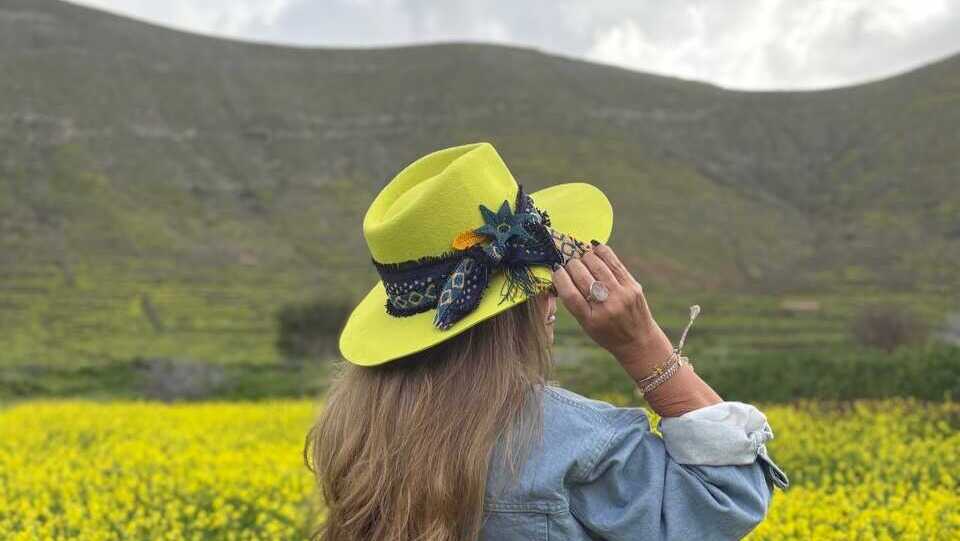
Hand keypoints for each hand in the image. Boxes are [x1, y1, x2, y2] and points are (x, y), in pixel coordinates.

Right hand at [550, 242, 674, 374]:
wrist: (638, 340)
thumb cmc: (606, 332)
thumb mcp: (586, 324)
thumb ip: (574, 302)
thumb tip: (561, 271)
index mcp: (590, 320)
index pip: (570, 294)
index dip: (560, 277)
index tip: (556, 269)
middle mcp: (606, 307)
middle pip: (582, 276)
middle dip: (572, 265)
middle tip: (569, 264)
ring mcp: (621, 295)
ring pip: (597, 265)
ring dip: (585, 257)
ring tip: (581, 257)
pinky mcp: (632, 286)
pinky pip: (614, 262)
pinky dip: (601, 252)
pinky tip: (594, 247)